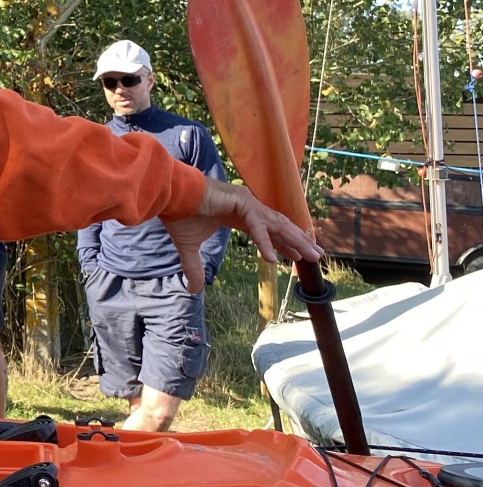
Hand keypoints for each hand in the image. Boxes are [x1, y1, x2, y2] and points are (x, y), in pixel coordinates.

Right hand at [164, 177, 319, 293]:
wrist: (169, 196)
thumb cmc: (178, 215)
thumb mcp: (189, 247)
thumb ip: (194, 267)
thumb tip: (192, 289)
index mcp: (237, 214)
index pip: (267, 230)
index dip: (282, 243)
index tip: (296, 256)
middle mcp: (246, 207)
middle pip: (279, 226)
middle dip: (298, 242)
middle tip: (316, 256)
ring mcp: (245, 203)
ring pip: (276, 224)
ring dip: (294, 241)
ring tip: (310, 256)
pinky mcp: (240, 203)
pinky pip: (256, 225)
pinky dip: (265, 242)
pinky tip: (272, 259)